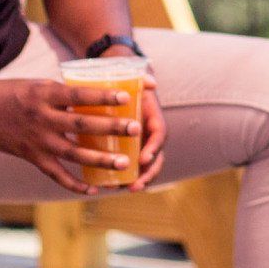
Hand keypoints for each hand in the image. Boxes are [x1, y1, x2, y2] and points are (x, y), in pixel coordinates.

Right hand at [0, 75, 141, 194]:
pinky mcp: (31, 157)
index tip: (127, 98)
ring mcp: (37, 140)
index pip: (80, 95)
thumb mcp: (41, 85)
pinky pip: (56, 174)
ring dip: (100, 160)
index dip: (104, 97)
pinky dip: (74, 184)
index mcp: (46, 94)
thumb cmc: (15, 92)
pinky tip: (93, 189)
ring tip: (124, 164)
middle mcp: (43, 118)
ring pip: (73, 153)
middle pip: (82, 125)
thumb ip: (66, 94)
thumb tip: (99, 96)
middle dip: (111, 128)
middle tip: (136, 129)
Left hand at [127, 68, 166, 190]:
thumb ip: (143, 78)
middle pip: (156, 159)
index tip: (143, 159)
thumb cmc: (127, 88)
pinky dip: (123, 179)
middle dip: (148, 175)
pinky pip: (129, 168)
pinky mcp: (128, 152)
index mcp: (154, 121)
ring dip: (136, 181)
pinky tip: (109, 186)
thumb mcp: (134, 81)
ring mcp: (140, 147)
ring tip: (122, 189)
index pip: (159, 136)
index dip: (154, 149)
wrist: (120, 94)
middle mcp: (150, 137)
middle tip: (135, 185)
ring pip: (143, 169)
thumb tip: (151, 82)